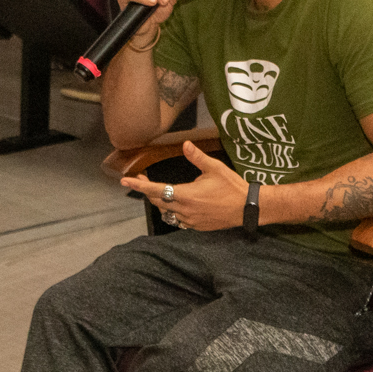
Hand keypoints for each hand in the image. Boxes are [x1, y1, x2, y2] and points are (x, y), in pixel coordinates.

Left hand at [118, 142, 249, 231]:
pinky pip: (178, 220)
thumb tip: (185, 145)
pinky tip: (177, 204)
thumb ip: (197, 157)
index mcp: (186, 195)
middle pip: (158, 202)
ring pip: (167, 212)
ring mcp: (190, 220)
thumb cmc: (232, 186)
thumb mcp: (215, 168)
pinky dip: (173, 211)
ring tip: (159, 191)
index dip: (139, 186)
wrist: (247, 208)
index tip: (125, 181)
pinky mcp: (197, 226)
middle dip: (148, 191)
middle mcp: (185, 210)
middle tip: (143, 180)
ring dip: (161, 202)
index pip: (157, 190)